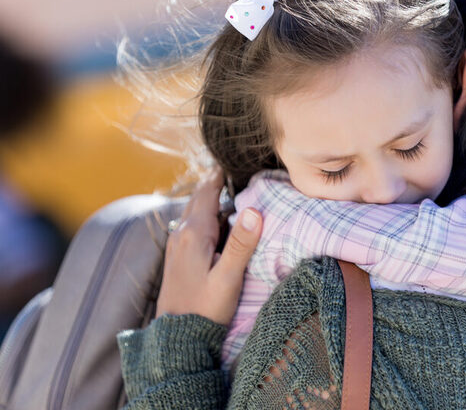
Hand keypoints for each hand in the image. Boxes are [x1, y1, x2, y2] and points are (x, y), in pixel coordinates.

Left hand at [156, 168, 262, 325]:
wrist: (176, 338)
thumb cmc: (206, 309)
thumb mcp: (228, 278)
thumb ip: (241, 244)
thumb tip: (255, 210)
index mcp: (194, 234)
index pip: (207, 195)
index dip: (217, 176)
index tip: (226, 160)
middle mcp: (181, 234)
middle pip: (197, 200)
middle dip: (211, 184)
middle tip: (226, 170)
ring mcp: (175, 246)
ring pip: (191, 212)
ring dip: (205, 199)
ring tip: (221, 190)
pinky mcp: (176, 257)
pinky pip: (188, 226)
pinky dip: (200, 215)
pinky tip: (210, 222)